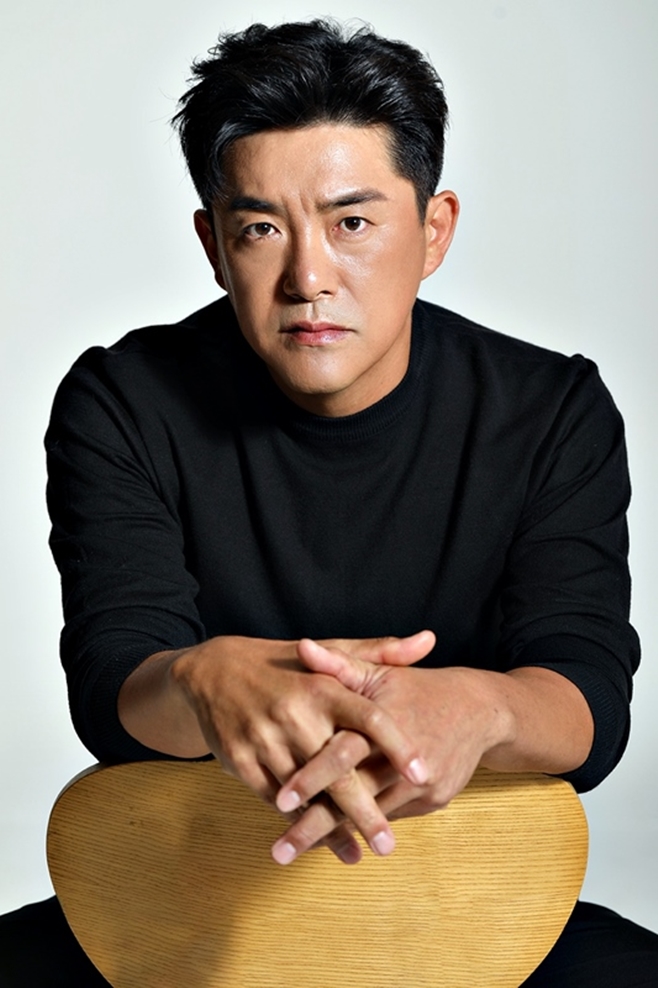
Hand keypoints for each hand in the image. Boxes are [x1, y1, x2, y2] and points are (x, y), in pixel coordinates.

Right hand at [167, 634, 431, 860]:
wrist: (211, 672)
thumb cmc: (283, 665)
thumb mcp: (328, 650)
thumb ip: (380, 652)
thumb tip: (429, 641)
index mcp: (321, 686)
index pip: (369, 717)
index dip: (398, 745)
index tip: (423, 772)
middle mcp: (294, 714)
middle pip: (337, 770)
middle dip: (364, 811)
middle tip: (388, 845)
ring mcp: (264, 740)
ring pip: (304, 794)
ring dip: (330, 828)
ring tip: (360, 854)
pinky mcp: (239, 761)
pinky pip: (274, 799)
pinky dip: (297, 822)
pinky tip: (318, 842)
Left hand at [273, 640, 514, 860]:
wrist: (479, 710)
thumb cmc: (417, 689)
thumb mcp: (380, 673)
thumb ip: (338, 665)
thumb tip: (301, 647)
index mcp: (385, 721)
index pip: (344, 752)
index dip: (312, 776)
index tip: (279, 798)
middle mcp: (404, 757)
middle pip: (353, 796)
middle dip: (314, 825)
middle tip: (278, 852)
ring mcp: (422, 783)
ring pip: (371, 815)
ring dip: (333, 835)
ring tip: (292, 853)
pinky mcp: (433, 801)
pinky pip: (390, 817)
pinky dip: (360, 830)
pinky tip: (330, 843)